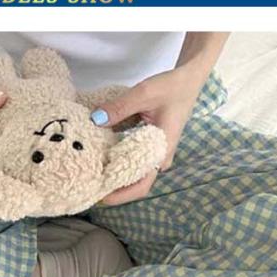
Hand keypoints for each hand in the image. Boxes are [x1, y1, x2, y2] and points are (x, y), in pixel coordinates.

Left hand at [92, 66, 203, 204]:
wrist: (187, 80)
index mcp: (161, 151)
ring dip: (115, 176)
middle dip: (113, 188)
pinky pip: (133, 161)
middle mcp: (159, 158)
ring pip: (134, 174)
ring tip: (92, 175)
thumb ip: (120, 107)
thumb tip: (95, 119)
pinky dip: (117, 161)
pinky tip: (101, 157)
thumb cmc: (171, 87)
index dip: (120, 195)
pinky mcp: (150, 148)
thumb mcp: (144, 93)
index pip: (141, 185)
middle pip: (135, 184)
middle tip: (90, 186)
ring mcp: (156, 154)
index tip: (100, 196)